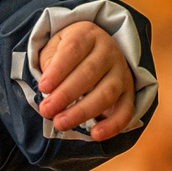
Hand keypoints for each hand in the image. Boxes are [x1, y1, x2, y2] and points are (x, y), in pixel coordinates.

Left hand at [35, 20, 138, 140]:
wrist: (96, 50)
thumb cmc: (68, 53)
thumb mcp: (54, 47)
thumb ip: (49, 61)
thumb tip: (49, 87)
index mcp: (87, 35)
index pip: (73, 50)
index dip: (58, 70)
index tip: (43, 87)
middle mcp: (109, 51)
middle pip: (89, 73)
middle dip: (66, 94)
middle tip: (46, 111)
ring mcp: (121, 72)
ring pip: (106, 93)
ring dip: (83, 111)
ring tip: (60, 124)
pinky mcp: (129, 92)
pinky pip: (126, 110)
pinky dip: (113, 125)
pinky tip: (95, 135)